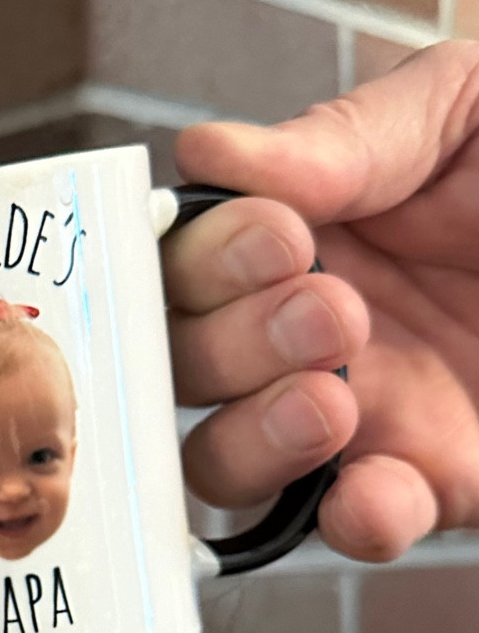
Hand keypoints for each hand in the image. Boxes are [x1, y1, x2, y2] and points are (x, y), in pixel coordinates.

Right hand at [167, 39, 478, 561]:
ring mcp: (367, 415)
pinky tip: (383, 486)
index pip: (190, 261)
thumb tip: (211, 156)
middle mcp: (313, 328)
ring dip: (256, 435)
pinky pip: (354, 526)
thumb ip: (349, 136)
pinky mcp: (437, 485)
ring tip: (337, 393)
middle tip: (330, 307)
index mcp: (308, 228)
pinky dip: (352, 520)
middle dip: (227, 342)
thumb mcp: (472, 105)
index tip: (283, 234)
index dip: (208, 258)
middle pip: (183, 368)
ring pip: (228, 461)